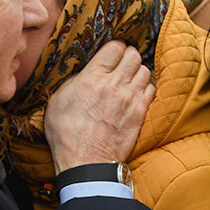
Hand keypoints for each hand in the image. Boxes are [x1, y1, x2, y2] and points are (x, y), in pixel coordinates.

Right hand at [42, 41, 154, 172]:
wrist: (85, 162)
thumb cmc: (67, 134)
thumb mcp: (58, 100)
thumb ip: (75, 80)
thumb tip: (87, 71)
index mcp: (92, 77)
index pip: (115, 47)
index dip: (114, 48)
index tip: (111, 55)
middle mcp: (114, 84)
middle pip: (133, 54)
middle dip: (128, 56)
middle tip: (121, 65)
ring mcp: (130, 98)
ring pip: (144, 70)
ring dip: (137, 72)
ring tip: (128, 79)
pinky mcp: (140, 112)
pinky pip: (151, 88)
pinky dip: (145, 87)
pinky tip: (135, 93)